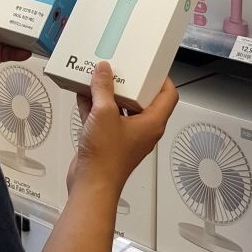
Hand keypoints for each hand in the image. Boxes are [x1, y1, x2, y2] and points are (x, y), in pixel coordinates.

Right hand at [68, 61, 177, 195]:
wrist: (91, 185)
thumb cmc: (106, 158)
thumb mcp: (104, 113)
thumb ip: (103, 88)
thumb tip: (104, 71)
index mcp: (152, 123)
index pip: (168, 95)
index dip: (161, 79)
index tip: (150, 66)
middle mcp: (142, 129)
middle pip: (142, 99)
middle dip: (130, 83)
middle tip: (121, 67)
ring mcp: (125, 135)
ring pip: (121, 108)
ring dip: (109, 93)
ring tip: (100, 77)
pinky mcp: (109, 141)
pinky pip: (104, 118)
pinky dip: (95, 106)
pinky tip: (83, 93)